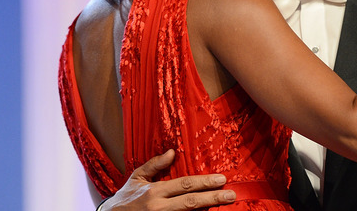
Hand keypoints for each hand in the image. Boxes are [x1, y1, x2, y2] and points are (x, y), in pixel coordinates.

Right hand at [103, 150, 234, 210]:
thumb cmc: (125, 198)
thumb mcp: (137, 177)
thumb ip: (155, 165)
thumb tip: (172, 152)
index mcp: (154, 192)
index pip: (184, 185)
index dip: (204, 182)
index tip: (221, 179)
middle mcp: (159, 207)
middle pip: (191, 202)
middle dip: (213, 198)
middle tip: (231, 195)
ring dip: (207, 210)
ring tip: (223, 204)